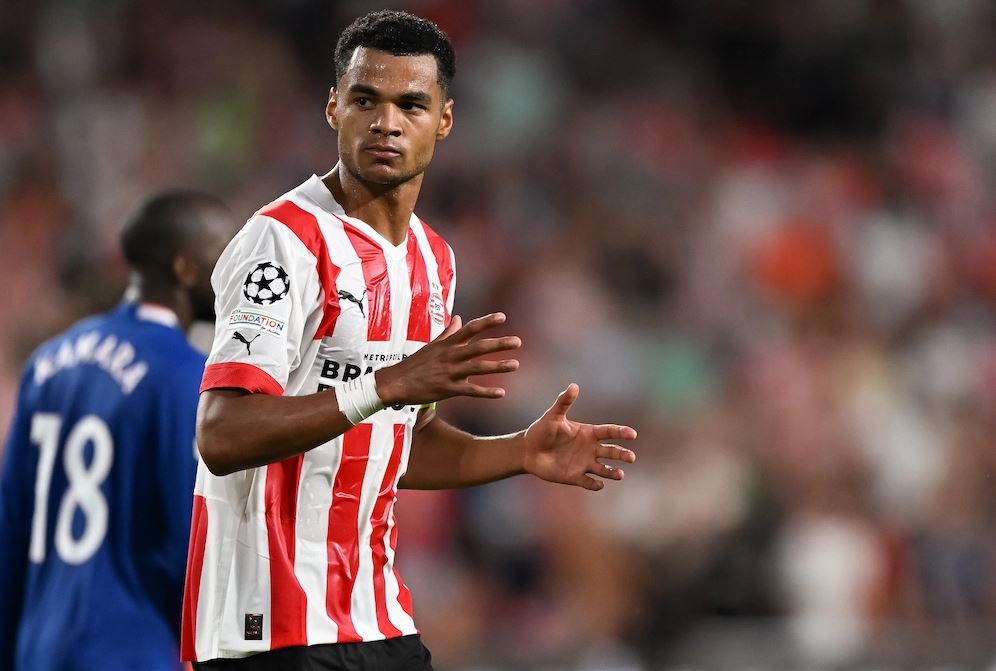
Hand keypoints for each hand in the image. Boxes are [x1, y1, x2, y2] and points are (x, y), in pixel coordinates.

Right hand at [375, 313, 520, 405]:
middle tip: (518, 341)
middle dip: (499, 344)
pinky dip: (486, 392)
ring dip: (497, 366)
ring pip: (477, 368)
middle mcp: (450, 356)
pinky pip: (470, 391)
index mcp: (447, 344)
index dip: (486, 322)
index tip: (503, 316)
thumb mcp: (432, 345)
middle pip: (478, 347)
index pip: (469, 329)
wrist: (395, 382)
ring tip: (516, 365)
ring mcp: (448, 372)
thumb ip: (448, 332)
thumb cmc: (415, 363)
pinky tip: (501, 393)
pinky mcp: (446, 389)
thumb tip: (459, 317)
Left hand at [523, 384, 636, 490]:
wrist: (528, 450)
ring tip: (620, 474)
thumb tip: (574, 385)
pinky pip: (588, 482)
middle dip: (622, 454)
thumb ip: (564, 402)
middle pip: (611, 452)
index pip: (609, 432)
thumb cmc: (541, 430)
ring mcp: (583, 463)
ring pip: (604, 469)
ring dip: (612, 472)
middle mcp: (590, 449)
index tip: (632, 434)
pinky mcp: (575, 477)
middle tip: (631, 458)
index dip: (621, 432)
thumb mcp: (553, 415)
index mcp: (588, 433)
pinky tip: (599, 484)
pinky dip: (595, 484)